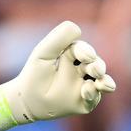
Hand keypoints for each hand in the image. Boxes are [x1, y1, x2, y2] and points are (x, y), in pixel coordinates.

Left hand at [0, 21, 115, 130]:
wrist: (26, 100)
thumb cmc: (34, 74)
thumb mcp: (43, 54)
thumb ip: (58, 39)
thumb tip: (78, 29)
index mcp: (72, 55)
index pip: (84, 51)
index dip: (86, 52)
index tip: (86, 56)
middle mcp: (81, 70)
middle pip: (96, 65)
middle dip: (98, 66)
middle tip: (95, 70)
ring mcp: (84, 86)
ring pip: (101, 81)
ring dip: (104, 81)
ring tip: (103, 83)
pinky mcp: (84, 102)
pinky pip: (94, 99)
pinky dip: (94, 95)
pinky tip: (88, 92)